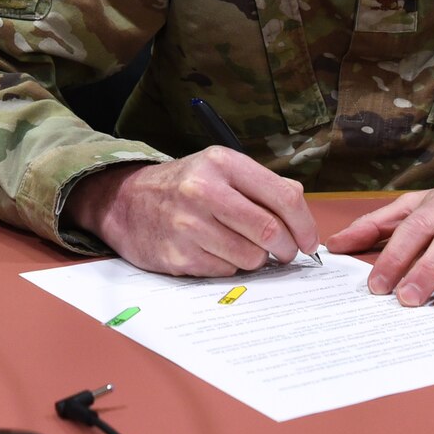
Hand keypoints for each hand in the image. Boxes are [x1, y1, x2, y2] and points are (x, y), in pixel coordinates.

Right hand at [64, 149, 320, 276]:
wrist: (125, 202)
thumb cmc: (182, 187)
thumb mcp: (219, 169)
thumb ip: (263, 185)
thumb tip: (302, 217)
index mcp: (221, 163)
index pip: (283, 196)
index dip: (305, 225)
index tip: (308, 240)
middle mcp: (204, 190)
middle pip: (270, 230)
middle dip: (286, 249)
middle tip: (285, 252)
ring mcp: (188, 225)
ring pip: (251, 256)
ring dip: (257, 259)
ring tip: (243, 248)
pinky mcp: (178, 255)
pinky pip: (226, 270)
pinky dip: (229, 266)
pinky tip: (215, 251)